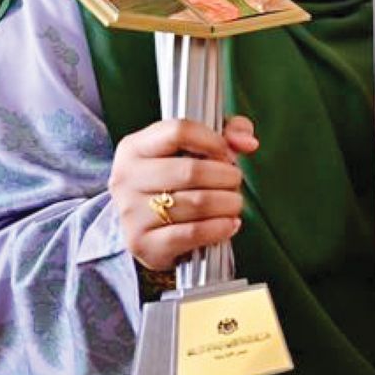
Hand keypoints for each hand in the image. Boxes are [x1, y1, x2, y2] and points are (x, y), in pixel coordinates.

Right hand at [107, 115, 257, 271]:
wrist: (143, 227)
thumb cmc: (173, 180)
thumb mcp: (193, 147)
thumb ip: (227, 133)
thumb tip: (248, 143)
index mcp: (134, 147)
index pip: (179, 131)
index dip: (214, 141)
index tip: (227, 154)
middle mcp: (126, 178)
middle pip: (192, 171)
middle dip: (227, 176)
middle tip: (235, 182)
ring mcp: (131, 213)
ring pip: (197, 203)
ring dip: (228, 203)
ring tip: (234, 202)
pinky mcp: (142, 243)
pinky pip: (192, 233)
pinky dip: (220, 228)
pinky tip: (229, 224)